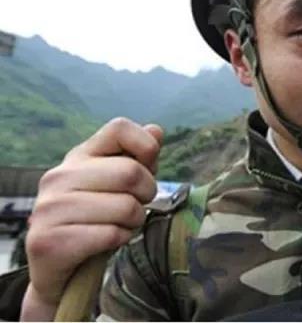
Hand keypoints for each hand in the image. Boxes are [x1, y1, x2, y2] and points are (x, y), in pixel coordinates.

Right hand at [20, 118, 161, 319]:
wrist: (61, 271)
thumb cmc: (98, 221)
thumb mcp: (119, 186)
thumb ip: (138, 159)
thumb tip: (156, 130)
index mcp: (79, 156)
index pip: (119, 128)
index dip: (146, 146)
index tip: (148, 169)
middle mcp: (59, 176)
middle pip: (131, 171)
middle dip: (146, 194)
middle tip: (135, 207)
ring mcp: (49, 207)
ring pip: (125, 207)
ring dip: (134, 222)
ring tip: (119, 226)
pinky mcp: (48, 241)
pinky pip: (110, 235)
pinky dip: (120, 240)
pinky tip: (106, 243)